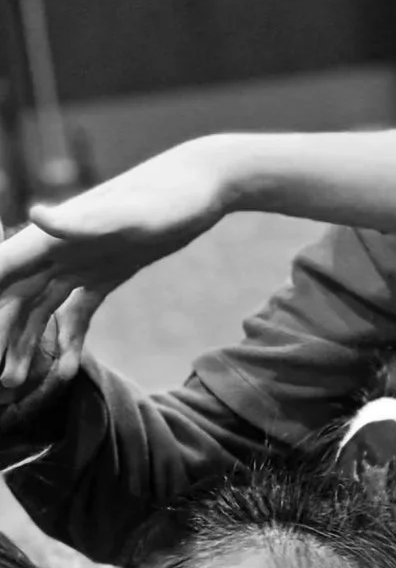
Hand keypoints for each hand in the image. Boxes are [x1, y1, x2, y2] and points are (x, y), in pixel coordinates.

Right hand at [0, 139, 237, 384]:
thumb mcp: (128, 213)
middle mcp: (59, 247)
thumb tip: (36, 214)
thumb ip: (81, 221)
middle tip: (4, 380)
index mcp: (53, 235)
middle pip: (16, 297)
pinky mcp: (107, 271)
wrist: (204, 185)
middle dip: (4, 336)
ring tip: (22, 382)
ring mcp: (82, 260)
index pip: (3, 271)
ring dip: (29, 344)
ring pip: (42, 308)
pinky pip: (78, 310)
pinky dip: (70, 337)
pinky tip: (69, 368)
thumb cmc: (167, 196)